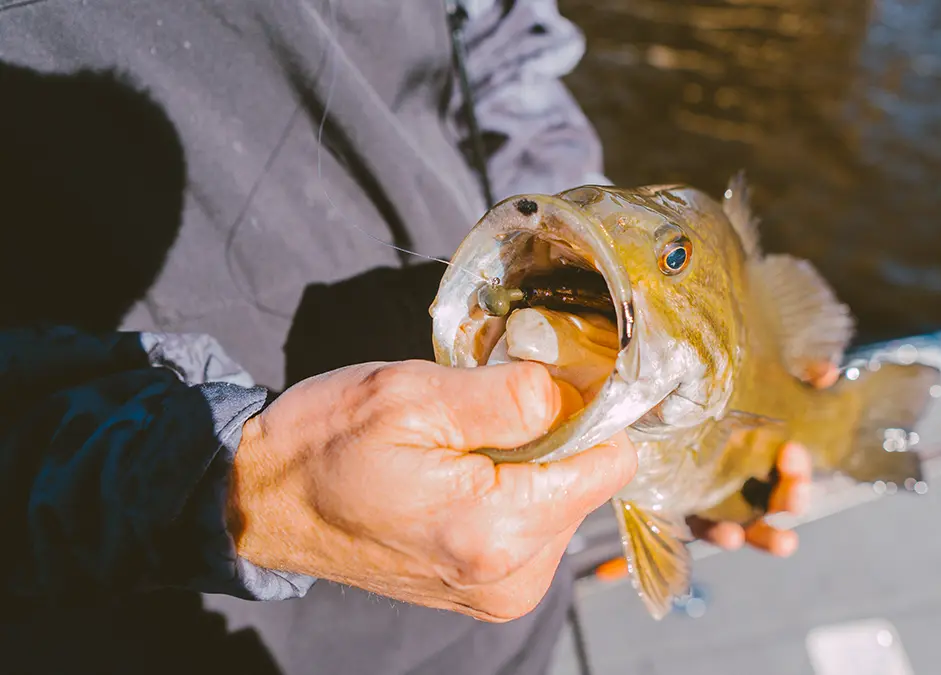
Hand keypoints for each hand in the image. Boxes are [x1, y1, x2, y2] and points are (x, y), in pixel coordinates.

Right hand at [226, 360, 636, 622]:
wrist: (266, 505)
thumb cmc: (328, 444)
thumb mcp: (413, 397)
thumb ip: (510, 396)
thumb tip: (578, 392)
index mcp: (497, 530)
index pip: (610, 464)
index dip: (585, 413)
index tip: (537, 390)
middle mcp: (512, 576)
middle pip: (587, 483)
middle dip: (549, 440)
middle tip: (478, 418)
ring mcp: (501, 592)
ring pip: (562, 504)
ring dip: (527, 467)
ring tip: (459, 450)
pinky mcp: (489, 592)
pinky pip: (534, 528)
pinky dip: (510, 494)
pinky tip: (459, 478)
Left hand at [686, 359, 834, 555]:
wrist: (650, 416)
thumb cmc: (709, 401)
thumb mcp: (747, 382)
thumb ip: (791, 375)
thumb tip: (827, 372)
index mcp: (763, 454)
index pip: (791, 468)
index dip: (799, 468)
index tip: (793, 452)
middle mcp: (746, 481)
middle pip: (780, 498)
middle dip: (794, 496)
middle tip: (796, 489)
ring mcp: (720, 502)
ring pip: (753, 526)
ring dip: (770, 536)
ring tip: (785, 543)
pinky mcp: (690, 513)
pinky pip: (707, 530)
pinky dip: (723, 535)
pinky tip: (731, 535)